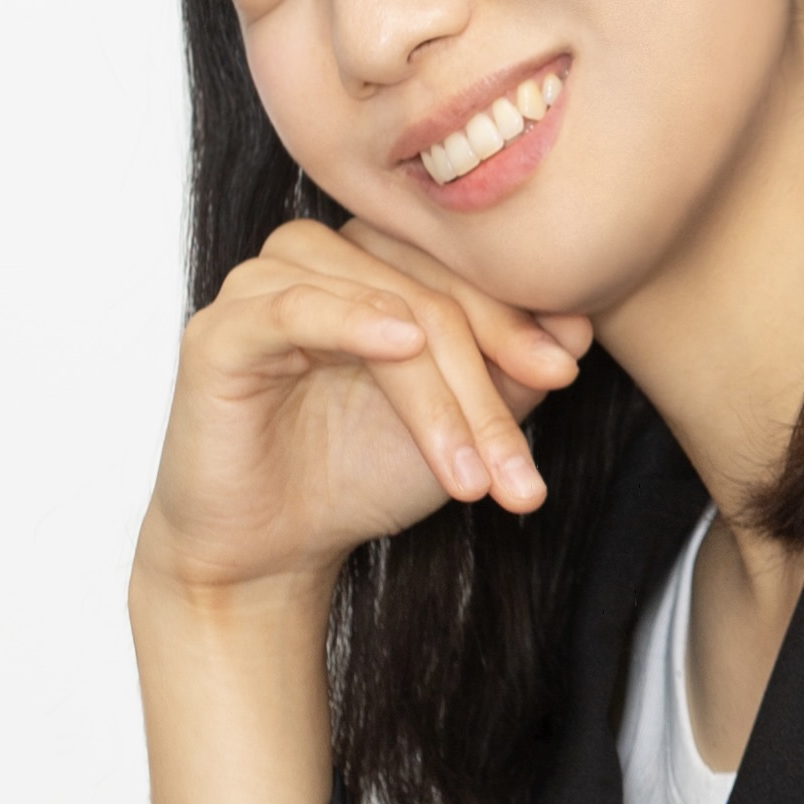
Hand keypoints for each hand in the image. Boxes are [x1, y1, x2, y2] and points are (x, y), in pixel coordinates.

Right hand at [136, 215, 593, 601]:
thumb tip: (581, 324)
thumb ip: (512, 371)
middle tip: (519, 462)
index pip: (461, 269)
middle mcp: (323, 254)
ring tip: (470, 476)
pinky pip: (295, 307)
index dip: (517, 320)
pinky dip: (352, 321)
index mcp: (377, 257)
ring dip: (437, 398)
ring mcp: (266, 283)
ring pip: (383, 309)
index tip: (565, 376)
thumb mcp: (461, 423)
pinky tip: (400, 346)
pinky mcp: (221, 328)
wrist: (273, 550)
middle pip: (431, 294)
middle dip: (484, 386)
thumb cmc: (360, 472)